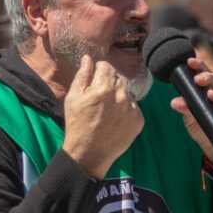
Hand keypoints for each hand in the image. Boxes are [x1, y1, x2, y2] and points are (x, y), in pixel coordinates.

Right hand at [62, 55, 143, 178]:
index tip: (94, 82)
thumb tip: (88, 58)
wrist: (89, 154)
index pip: (106, 66)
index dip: (98, 72)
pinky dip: (126, 110)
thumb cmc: (77, 125)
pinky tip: (115, 120)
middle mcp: (121, 96)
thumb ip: (82, 75)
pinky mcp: (139, 120)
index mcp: (104, 87)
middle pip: (118, 78)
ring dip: (119, 96)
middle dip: (109, 84)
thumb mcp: (73, 98)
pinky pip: (134, 107)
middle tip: (100, 99)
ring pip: (127, 92)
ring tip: (107, 111)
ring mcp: (132, 109)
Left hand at [170, 57, 212, 168]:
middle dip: (208, 78)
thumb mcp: (191, 119)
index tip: (190, 62)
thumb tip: (174, 102)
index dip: (199, 66)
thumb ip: (186, 109)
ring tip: (210, 95)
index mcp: (212, 86)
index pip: (204, 73)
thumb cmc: (203, 127)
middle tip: (198, 79)